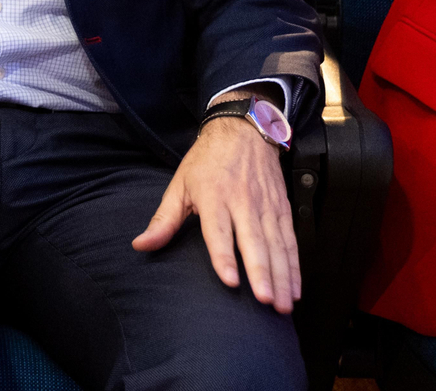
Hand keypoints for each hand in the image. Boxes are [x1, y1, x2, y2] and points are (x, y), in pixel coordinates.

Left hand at [132, 116, 300, 312]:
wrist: (242, 129)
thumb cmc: (206, 161)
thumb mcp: (180, 185)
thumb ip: (163, 220)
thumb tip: (140, 245)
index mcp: (214, 196)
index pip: (219, 231)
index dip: (224, 256)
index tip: (230, 281)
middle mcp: (242, 202)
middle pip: (254, 242)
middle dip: (261, 273)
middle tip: (265, 301)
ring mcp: (265, 206)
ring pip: (277, 245)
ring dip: (282, 276)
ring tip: (282, 305)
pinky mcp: (282, 209)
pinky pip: (290, 241)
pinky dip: (295, 266)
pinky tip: (295, 289)